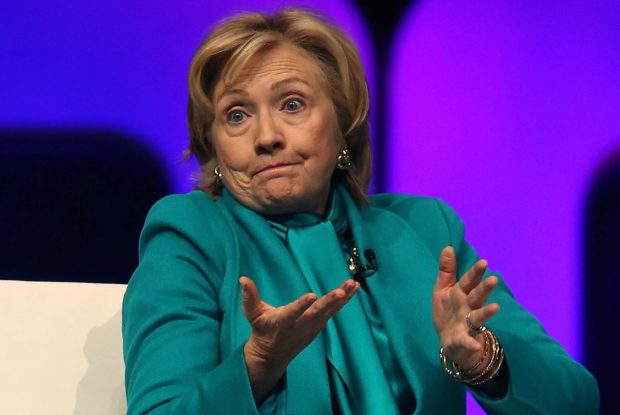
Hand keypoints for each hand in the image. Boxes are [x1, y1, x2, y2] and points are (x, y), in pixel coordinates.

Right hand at [240, 276, 358, 402]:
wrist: (272, 355)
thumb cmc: (262, 329)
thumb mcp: (253, 314)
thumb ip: (249, 297)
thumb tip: (243, 279)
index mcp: (283, 321)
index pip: (293, 313)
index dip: (301, 305)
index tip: (312, 296)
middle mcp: (301, 325)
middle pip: (317, 313)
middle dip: (330, 302)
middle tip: (341, 291)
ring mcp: (312, 326)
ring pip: (330, 311)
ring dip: (342, 298)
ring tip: (353, 285)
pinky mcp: (319, 325)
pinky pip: (334, 311)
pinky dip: (344, 301)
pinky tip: (353, 289)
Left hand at [432, 246, 499, 370]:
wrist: (450, 341)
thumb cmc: (449, 311)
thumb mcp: (443, 290)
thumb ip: (447, 270)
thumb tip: (448, 247)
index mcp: (460, 294)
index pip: (468, 281)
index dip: (475, 272)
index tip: (483, 262)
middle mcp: (467, 307)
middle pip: (477, 296)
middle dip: (484, 289)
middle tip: (493, 279)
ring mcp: (467, 324)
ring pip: (478, 317)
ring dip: (486, 312)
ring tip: (495, 307)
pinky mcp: (462, 340)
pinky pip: (467, 342)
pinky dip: (470, 344)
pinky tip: (473, 345)